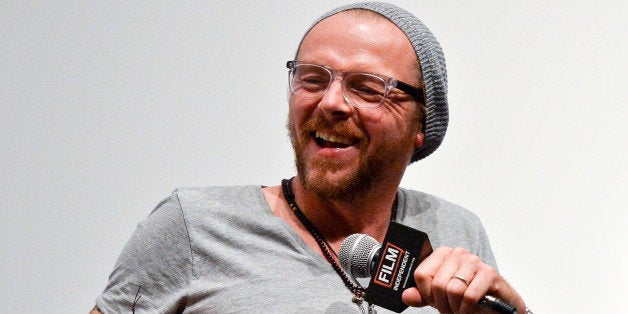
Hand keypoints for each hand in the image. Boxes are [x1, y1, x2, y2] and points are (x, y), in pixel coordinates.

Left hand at [401, 246, 525, 312]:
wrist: (497, 307)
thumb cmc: (467, 298)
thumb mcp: (440, 297)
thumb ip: (422, 295)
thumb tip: (406, 295)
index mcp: (442, 254)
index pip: (421, 274)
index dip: (426, 293)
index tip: (435, 300)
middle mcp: (458, 253)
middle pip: (437, 284)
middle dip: (443, 304)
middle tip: (451, 308)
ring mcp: (474, 261)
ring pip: (453, 290)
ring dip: (456, 307)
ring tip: (462, 308)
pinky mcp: (489, 273)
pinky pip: (469, 296)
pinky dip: (468, 309)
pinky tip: (472, 308)